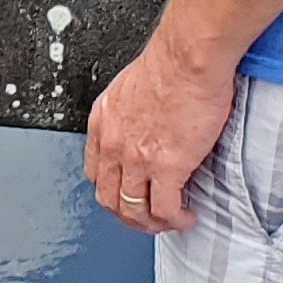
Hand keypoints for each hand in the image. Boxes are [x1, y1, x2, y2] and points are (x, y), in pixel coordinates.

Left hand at [85, 33, 239, 232]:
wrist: (188, 59)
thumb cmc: (170, 64)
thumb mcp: (131, 88)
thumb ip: (130, 112)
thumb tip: (144, 125)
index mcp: (103, 122)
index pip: (94, 171)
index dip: (111, 189)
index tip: (128, 193)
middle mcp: (113, 143)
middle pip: (108, 197)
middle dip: (127, 214)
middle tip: (147, 216)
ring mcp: (137, 159)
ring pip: (133, 210)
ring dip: (150, 223)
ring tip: (169, 220)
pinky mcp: (167, 167)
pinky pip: (164, 209)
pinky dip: (175, 219)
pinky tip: (186, 215)